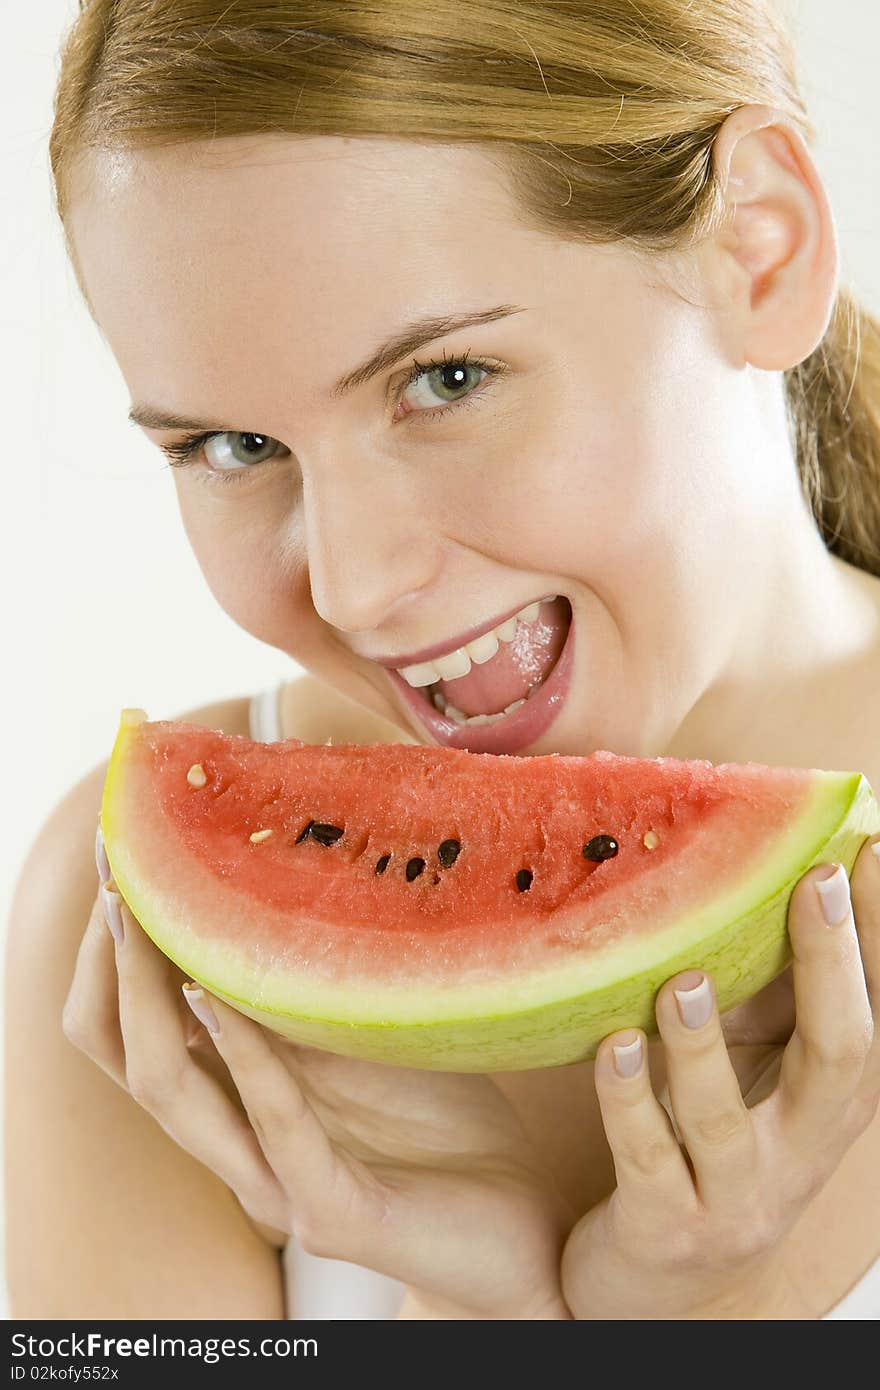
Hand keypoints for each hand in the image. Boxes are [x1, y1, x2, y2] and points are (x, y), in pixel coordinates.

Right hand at [63, 835, 574, 1320]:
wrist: (526, 1218)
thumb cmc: (447, 1114)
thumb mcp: (370, 1023)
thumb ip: (315, 975)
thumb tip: (286, 866)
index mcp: (241, 1096)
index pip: (135, 1024)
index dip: (112, 948)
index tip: (119, 854)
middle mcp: (239, 1143)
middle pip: (128, 1054)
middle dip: (111, 962)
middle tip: (114, 873)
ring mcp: (278, 1184)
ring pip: (173, 1091)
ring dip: (150, 998)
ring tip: (139, 916)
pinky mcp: (334, 1214)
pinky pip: (275, 1127)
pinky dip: (245, 1057)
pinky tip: (218, 999)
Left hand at [560, 837, 879, 1319]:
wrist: (654, 1288)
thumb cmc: (701, 1147)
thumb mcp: (747, 1073)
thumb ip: (759, 998)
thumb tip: (757, 880)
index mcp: (826, 1105)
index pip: (875, 1012)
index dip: (876, 937)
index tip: (870, 851)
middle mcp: (800, 1154)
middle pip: (841, 1063)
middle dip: (834, 969)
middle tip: (816, 881)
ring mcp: (735, 1199)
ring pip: (729, 1122)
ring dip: (706, 1046)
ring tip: (682, 979)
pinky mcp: (664, 1230)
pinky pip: (649, 1161)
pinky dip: (629, 1103)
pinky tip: (611, 1047)